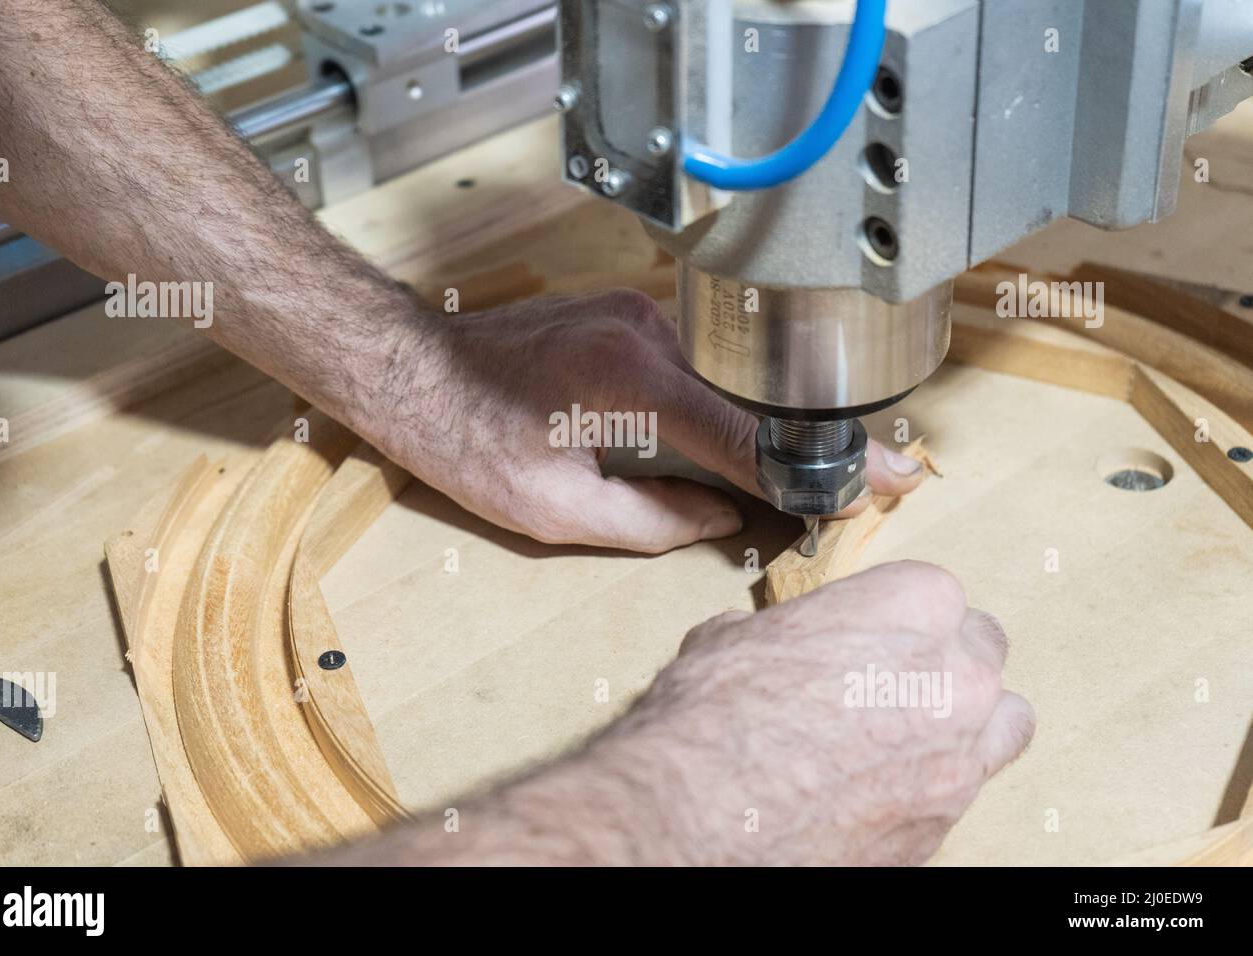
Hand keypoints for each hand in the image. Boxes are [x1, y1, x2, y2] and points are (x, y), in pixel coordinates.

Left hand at [360, 290, 928, 552]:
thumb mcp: (554, 510)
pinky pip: (697, 361)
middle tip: (872, 470)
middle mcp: (644, 330)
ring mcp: (637, 313)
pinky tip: (738, 432)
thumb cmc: (466, 439)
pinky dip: (722, 398)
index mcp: (629, 379)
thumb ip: (650, 522)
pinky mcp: (628, 313)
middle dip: (808, 438)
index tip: (876, 479)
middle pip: (750, 395)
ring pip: (726, 376)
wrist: (412, 368)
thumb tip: (721, 521)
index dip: (816, 465)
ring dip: (762, 420)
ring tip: (813, 463)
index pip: (746, 432)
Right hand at [583, 561, 1034, 864]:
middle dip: (942, 661)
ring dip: (966, 720)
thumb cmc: (713, 718)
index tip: (873, 632)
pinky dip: (939, 781)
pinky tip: (890, 781)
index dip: (897, 615)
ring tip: (914, 730)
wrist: (698, 811)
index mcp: (911, 604)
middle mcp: (953, 676)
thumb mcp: (736, 637)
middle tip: (891, 679)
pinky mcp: (945, 821)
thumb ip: (789, 632)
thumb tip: (779, 648)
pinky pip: (969, 787)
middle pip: (982, 650)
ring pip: (1003, 721)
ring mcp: (959, 753)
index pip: (936, 593)